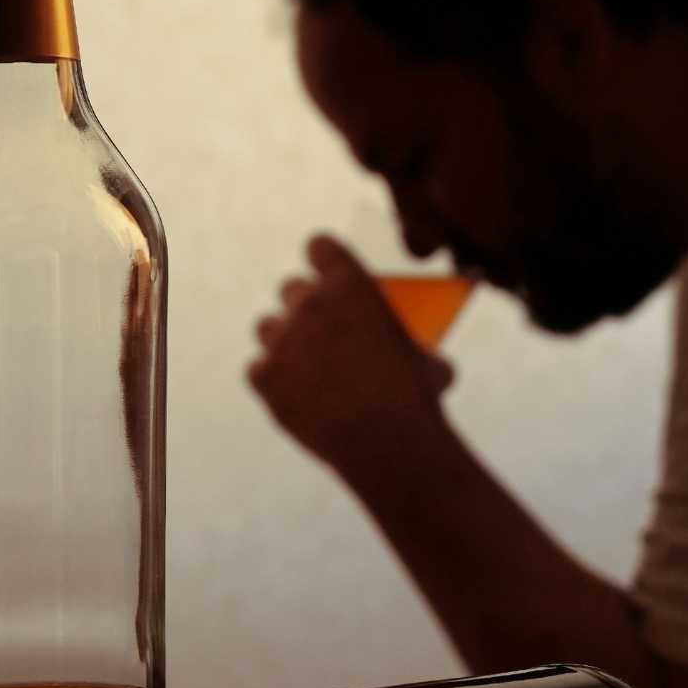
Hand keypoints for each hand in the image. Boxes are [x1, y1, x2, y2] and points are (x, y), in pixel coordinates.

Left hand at [249, 235, 455, 474]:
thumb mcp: (426, 359)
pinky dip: (272, 381)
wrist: (386, 441)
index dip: (324, 259)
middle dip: (305, 306)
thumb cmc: (415, 396)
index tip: (328, 273)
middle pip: (290, 288)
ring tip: (305, 365)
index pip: (320, 247)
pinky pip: (257, 369)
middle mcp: (309, 303)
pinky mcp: (264, 377)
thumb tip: (430, 366)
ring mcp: (282, 340)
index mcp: (349, 284)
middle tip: (322, 330)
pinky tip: (294, 396)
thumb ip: (414, 349)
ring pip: (267, 326)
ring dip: (283, 340)